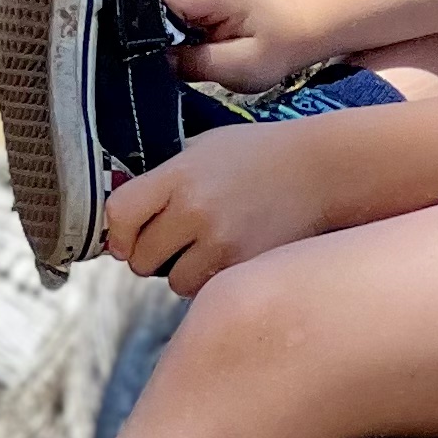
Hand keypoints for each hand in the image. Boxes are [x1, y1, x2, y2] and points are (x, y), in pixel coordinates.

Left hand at [105, 124, 341, 291]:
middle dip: (149, 255)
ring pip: (174, 281)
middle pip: (141, 257)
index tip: (126, 237)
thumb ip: (164, 177)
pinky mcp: (246, 266)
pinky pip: (208, 290)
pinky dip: (211, 281)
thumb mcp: (204, 147)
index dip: (118, 232)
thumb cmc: (258, 154)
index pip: (120, 213)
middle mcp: (195, 209)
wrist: (320, 170)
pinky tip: (227, 256)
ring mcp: (222, 242)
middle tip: (168, 244)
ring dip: (181, 272)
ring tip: (203, 250)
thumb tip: (127, 216)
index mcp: (179, 175)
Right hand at [151, 0, 301, 96]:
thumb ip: (197, 63)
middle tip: (159, 57)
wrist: (287, 28)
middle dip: (145, 26)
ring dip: (151, 23)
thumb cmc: (269, 50)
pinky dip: (159, 18)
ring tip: (171, 48)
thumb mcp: (239, 68)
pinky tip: (176, 36)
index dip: (143, 24)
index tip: (144, 54)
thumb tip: (153, 60)